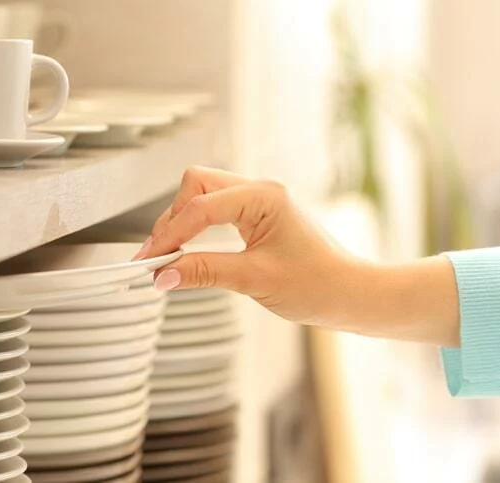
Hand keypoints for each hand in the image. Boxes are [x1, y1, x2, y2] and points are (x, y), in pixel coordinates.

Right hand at [135, 166, 459, 345]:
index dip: (170, 234)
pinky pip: (215, 209)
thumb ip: (205, 272)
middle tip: (156, 256)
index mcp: (263, 197)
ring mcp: (258, 200)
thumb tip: (163, 275)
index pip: (200, 207)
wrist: (350, 294)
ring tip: (166, 256)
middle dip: (172, 218)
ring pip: (202, 195)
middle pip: (196, 185)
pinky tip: (187, 249)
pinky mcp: (257, 214)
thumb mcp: (254, 280)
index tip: (150, 262)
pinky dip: (196, 227)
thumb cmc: (317, 284)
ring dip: (182, 222)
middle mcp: (260, 190)